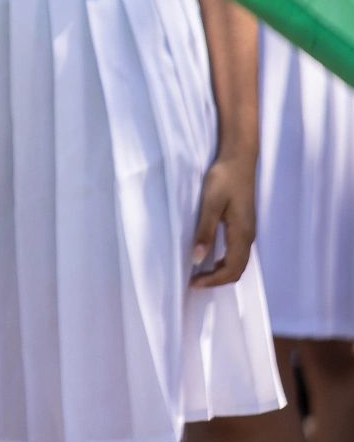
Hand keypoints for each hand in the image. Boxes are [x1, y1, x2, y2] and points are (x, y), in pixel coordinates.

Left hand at [190, 150, 256, 286]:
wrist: (239, 159)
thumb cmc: (224, 178)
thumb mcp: (210, 204)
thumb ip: (205, 232)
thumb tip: (197, 259)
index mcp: (242, 234)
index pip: (231, 270)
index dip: (213, 280)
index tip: (193, 283)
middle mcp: (248, 236)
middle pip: (237, 270)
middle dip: (217, 280)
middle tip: (195, 281)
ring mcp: (248, 230)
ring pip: (238, 262)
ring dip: (221, 272)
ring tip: (201, 273)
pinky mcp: (244, 224)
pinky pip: (237, 252)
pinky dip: (225, 261)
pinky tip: (212, 256)